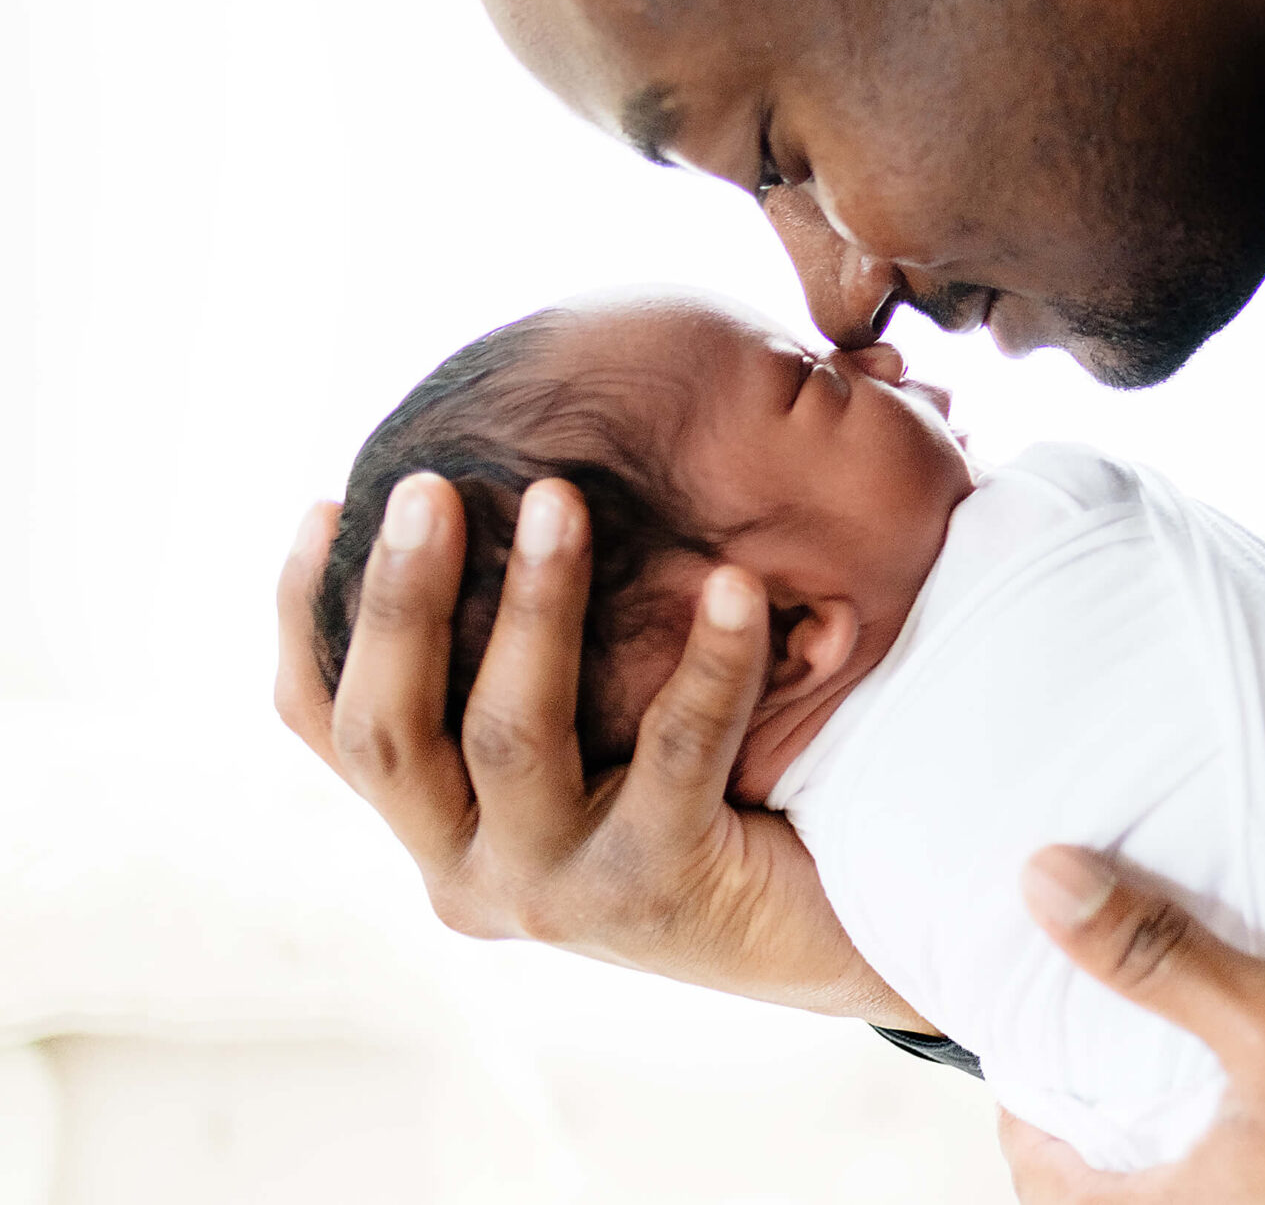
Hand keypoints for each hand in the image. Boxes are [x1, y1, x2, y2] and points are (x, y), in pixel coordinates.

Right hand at [274, 475, 929, 1026]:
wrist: (807, 927)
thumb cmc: (694, 792)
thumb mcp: (582, 735)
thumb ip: (526, 663)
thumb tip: (512, 490)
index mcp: (437, 825)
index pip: (329, 728)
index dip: (307, 620)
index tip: (327, 504)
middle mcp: (468, 870)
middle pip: (388, 734)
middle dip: (400, 600)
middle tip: (427, 486)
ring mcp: (553, 889)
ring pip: (510, 736)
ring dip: (533, 606)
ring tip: (559, 500)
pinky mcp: (655, 887)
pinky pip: (676, 751)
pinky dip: (707, 660)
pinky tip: (734, 585)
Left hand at [1000, 847, 1264, 1204]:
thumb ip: (1158, 957)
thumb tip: (1050, 884)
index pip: (1043, 1179)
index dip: (1021, 1111)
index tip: (1024, 1046)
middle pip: (1098, 1197)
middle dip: (1080, 1132)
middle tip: (1081, 1053)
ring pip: (1168, 1198)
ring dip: (1147, 1145)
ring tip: (1156, 1064)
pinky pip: (1234, 1194)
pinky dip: (1215, 1154)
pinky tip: (1245, 1097)